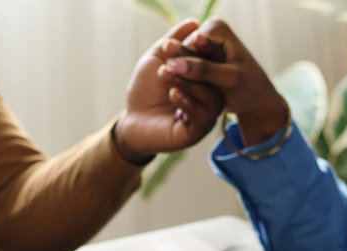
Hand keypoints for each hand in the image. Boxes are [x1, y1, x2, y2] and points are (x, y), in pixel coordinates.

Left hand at [115, 19, 224, 161]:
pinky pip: (203, 117)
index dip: (203, 48)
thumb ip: (173, 39)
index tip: (188, 40)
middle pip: (214, 78)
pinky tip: (173, 94)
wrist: (132, 118)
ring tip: (165, 75)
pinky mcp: (197, 132)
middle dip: (193, 64)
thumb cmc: (146, 89)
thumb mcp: (158, 58)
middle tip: (169, 59)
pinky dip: (188, 102)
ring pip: (210, 97)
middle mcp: (210, 96)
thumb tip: (193, 23)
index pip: (213, 59)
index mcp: (205, 78)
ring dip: (188, 82)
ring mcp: (206, 115)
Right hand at [161, 20, 289, 146]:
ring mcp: (200, 46)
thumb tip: (173, 64)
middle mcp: (207, 31)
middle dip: (177, 66)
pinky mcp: (196, 60)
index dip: (183, 60)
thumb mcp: (228, 79)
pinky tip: (174, 91)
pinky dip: (179, 79)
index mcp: (217, 28)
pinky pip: (182, 69)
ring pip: (181, 61)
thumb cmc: (247, 88)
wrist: (254, 99)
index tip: (172, 71)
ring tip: (167, 85)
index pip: (192, 45)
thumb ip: (202, 71)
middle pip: (185, 50)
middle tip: (164, 78)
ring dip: (175, 74)